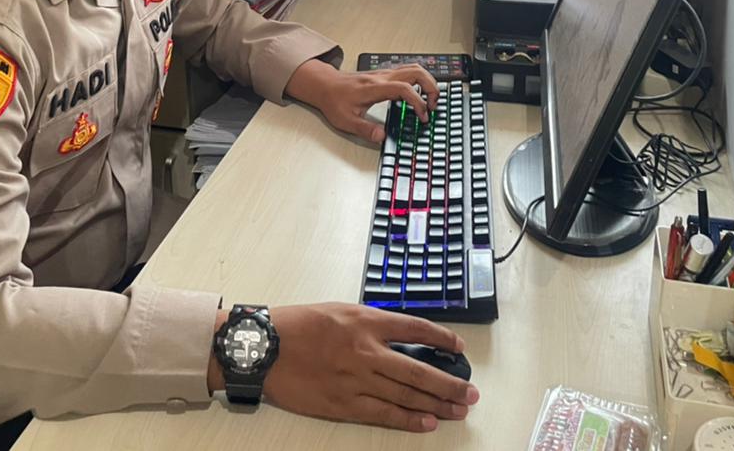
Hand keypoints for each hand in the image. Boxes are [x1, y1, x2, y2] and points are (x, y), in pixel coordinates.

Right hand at [263, 303, 476, 430]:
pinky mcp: (343, 404)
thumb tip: (401, 338)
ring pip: (406, 395)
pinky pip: (383, 414)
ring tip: (459, 410)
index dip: (443, 340)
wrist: (262, 348)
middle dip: (450, 383)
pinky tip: (428, 422)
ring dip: (437, 404)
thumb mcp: (338, 311)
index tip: (459, 349)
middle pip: (419, 370)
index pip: (416, 329)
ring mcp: (356, 380)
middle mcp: (366, 350)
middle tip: (471, 391)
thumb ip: (370, 323)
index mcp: (365, 321)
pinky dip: (408, 419)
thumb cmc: (296, 325)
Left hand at [285, 60, 439, 143]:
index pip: (404, 88)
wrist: (324, 85)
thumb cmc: (333, 100)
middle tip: (433, 105)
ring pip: (414, 68)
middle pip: (416, 71)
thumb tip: (382, 137)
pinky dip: (420, 80)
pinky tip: (419, 94)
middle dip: (431, 86)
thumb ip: (365, 129)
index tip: (422, 115)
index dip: (417, 101)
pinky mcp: (384, 75)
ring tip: (430, 100)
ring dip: (427, 81)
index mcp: (374, 88)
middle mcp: (382, 77)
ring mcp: (384, 74)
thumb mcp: (345, 121)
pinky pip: (408, 71)